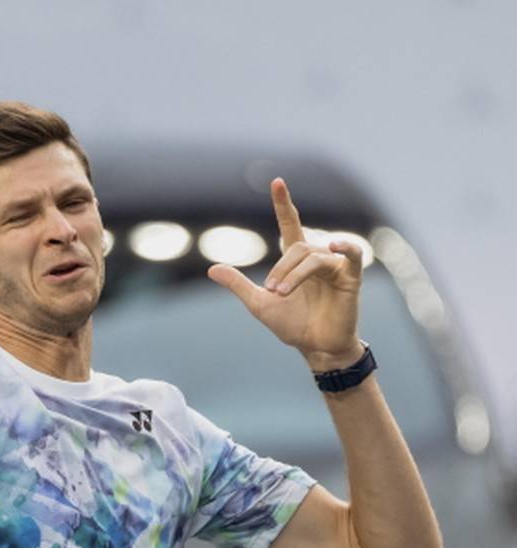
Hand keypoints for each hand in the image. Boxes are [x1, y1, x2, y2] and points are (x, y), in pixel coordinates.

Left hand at [207, 178, 364, 370]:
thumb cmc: (292, 326)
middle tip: (272, 291)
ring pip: (313, 256)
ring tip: (282, 294)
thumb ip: (238, 284)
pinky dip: (346, 247)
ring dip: (295, 274)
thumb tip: (212, 268)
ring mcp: (335, 267)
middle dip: (281, 268)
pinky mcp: (351, 278)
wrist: (315, 349)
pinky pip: (352, 255)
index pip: (290, 224)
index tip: (276, 182)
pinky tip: (336, 246)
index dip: (283, 204)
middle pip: (298, 247)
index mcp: (296, 261)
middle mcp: (317, 258)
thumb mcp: (259, 304)